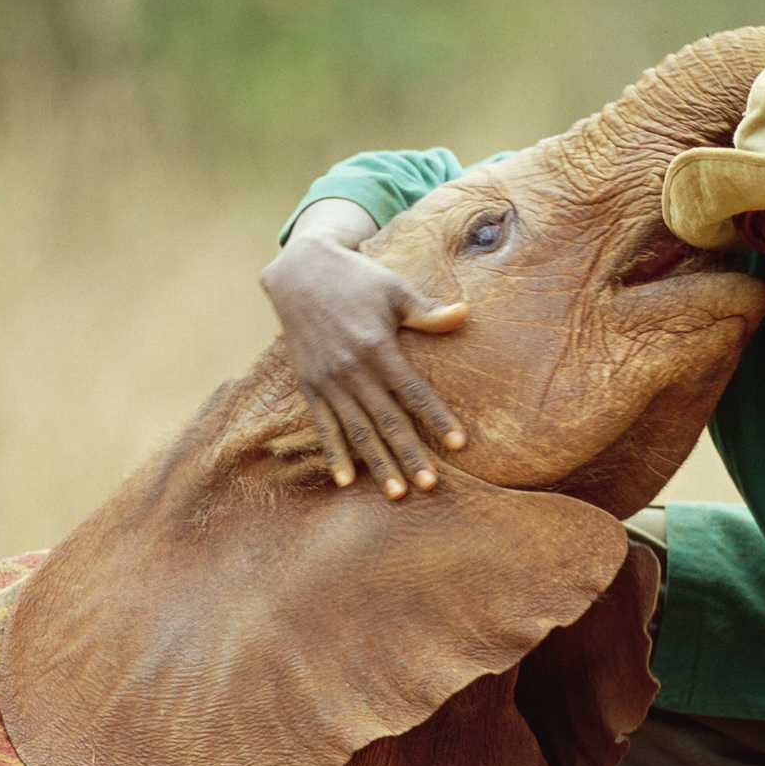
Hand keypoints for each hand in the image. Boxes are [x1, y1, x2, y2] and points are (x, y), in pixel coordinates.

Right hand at [260, 198, 467, 498]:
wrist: (299, 271)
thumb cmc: (357, 278)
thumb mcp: (395, 289)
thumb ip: (427, 312)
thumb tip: (464, 314)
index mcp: (377, 347)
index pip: (413, 392)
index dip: (436, 419)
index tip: (459, 445)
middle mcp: (351, 369)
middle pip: (387, 420)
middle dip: (409, 454)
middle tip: (430, 485)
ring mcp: (328, 381)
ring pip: (356, 431)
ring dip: (377, 463)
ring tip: (396, 493)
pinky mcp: (309, 385)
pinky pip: (323, 426)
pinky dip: (334, 454)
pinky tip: (347, 481)